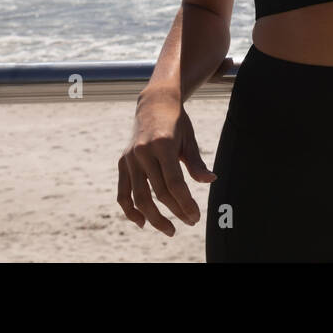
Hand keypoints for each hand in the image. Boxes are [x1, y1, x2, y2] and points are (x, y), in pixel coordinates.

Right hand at [117, 92, 216, 235]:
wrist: (154, 103)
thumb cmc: (177, 122)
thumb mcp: (189, 139)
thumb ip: (196, 163)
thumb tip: (210, 180)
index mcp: (163, 144)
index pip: (175, 183)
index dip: (186, 203)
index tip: (196, 216)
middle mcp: (143, 152)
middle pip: (158, 192)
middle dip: (175, 212)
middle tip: (190, 223)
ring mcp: (130, 158)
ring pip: (139, 197)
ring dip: (154, 217)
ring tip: (169, 229)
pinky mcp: (122, 162)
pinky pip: (123, 192)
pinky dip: (129, 210)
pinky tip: (142, 222)